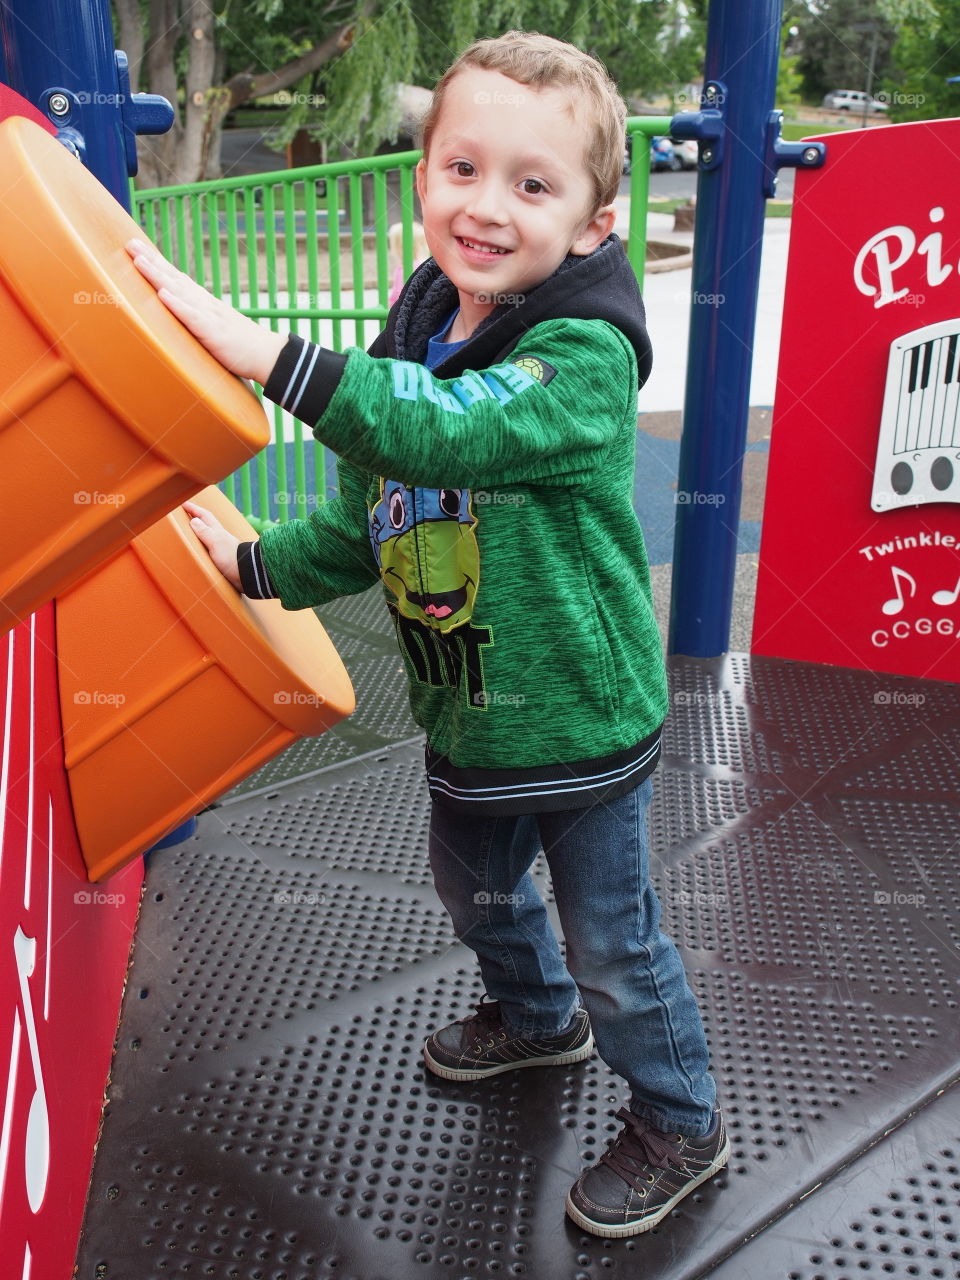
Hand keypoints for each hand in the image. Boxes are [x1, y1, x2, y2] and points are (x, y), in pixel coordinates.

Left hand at [125, 238, 285, 384]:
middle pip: (174, 277)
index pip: (177, 278)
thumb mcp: (216, 327)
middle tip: (130, 243)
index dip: (158, 262)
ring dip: (158, 275)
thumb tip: (181, 313)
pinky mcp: (213, 332)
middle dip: (151, 260)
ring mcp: (209, 315)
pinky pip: (192, 316)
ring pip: (179, 291)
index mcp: (204, 303)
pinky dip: (177, 304)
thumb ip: (198, 318)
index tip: (138, 248)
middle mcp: (204, 303)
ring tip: (139, 261)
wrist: (268, 355)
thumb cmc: (242, 345)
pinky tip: (163, 293)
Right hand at [183, 500, 242, 588]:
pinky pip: (209, 547)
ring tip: (191, 530)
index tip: (184, 504)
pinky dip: (203, 545)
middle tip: (187, 513)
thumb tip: (193, 520)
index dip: (194, 509)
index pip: (204, 516)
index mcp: (217, 531)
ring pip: (208, 535)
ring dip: (200, 531)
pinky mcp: (222, 558)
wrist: (247, 573)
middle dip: (197, 517)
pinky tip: (201, 549)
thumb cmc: (231, 556)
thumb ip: (204, 531)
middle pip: (207, 523)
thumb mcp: (215, 542)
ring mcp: (221, 547)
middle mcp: (219, 537)